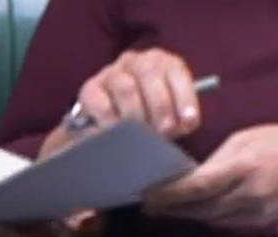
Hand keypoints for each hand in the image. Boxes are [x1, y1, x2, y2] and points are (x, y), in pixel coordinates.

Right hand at [40, 48, 200, 158]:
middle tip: (164, 132)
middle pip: (149, 74)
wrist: (109, 126)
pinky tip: (118, 135)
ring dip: (137, 116)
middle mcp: (134, 60)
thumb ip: (181, 116)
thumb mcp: (169, 114)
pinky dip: (113, 122)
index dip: (184, 97)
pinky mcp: (89, 90)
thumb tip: (188, 122)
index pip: (174, 70)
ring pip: (126, 89)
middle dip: (160, 106)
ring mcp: (109, 73)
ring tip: (141, 136)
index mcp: (159, 60)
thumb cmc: (146, 118)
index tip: (189, 122)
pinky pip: (103, 105)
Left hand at [143, 124, 277, 227]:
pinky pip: (225, 222)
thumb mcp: (246, 139)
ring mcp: (257, 211)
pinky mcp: (261, 221)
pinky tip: (191, 211)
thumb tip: (188, 177)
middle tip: (147, 206)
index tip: (147, 195)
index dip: (170, 195)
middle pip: (199, 208)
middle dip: (171, 208)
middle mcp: (250, 194)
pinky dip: (205, 216)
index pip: (198, 186)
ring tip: (163, 209)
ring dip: (185, 214)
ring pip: (210, 218)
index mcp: (245, 168)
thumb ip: (216, 160)